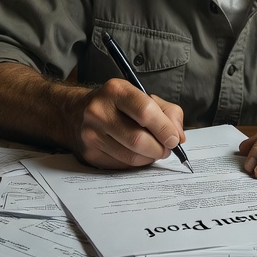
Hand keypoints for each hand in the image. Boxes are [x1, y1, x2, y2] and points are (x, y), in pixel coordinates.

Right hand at [72, 78, 186, 169]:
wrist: (77, 112)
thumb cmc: (118, 105)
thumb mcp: (142, 97)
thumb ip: (168, 113)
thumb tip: (179, 137)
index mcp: (116, 90)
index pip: (145, 112)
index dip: (164, 129)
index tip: (174, 139)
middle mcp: (99, 111)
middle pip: (138, 139)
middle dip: (159, 149)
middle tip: (166, 149)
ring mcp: (91, 134)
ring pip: (131, 157)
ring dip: (149, 158)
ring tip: (153, 151)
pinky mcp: (89, 153)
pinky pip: (121, 166)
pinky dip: (135, 164)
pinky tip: (137, 154)